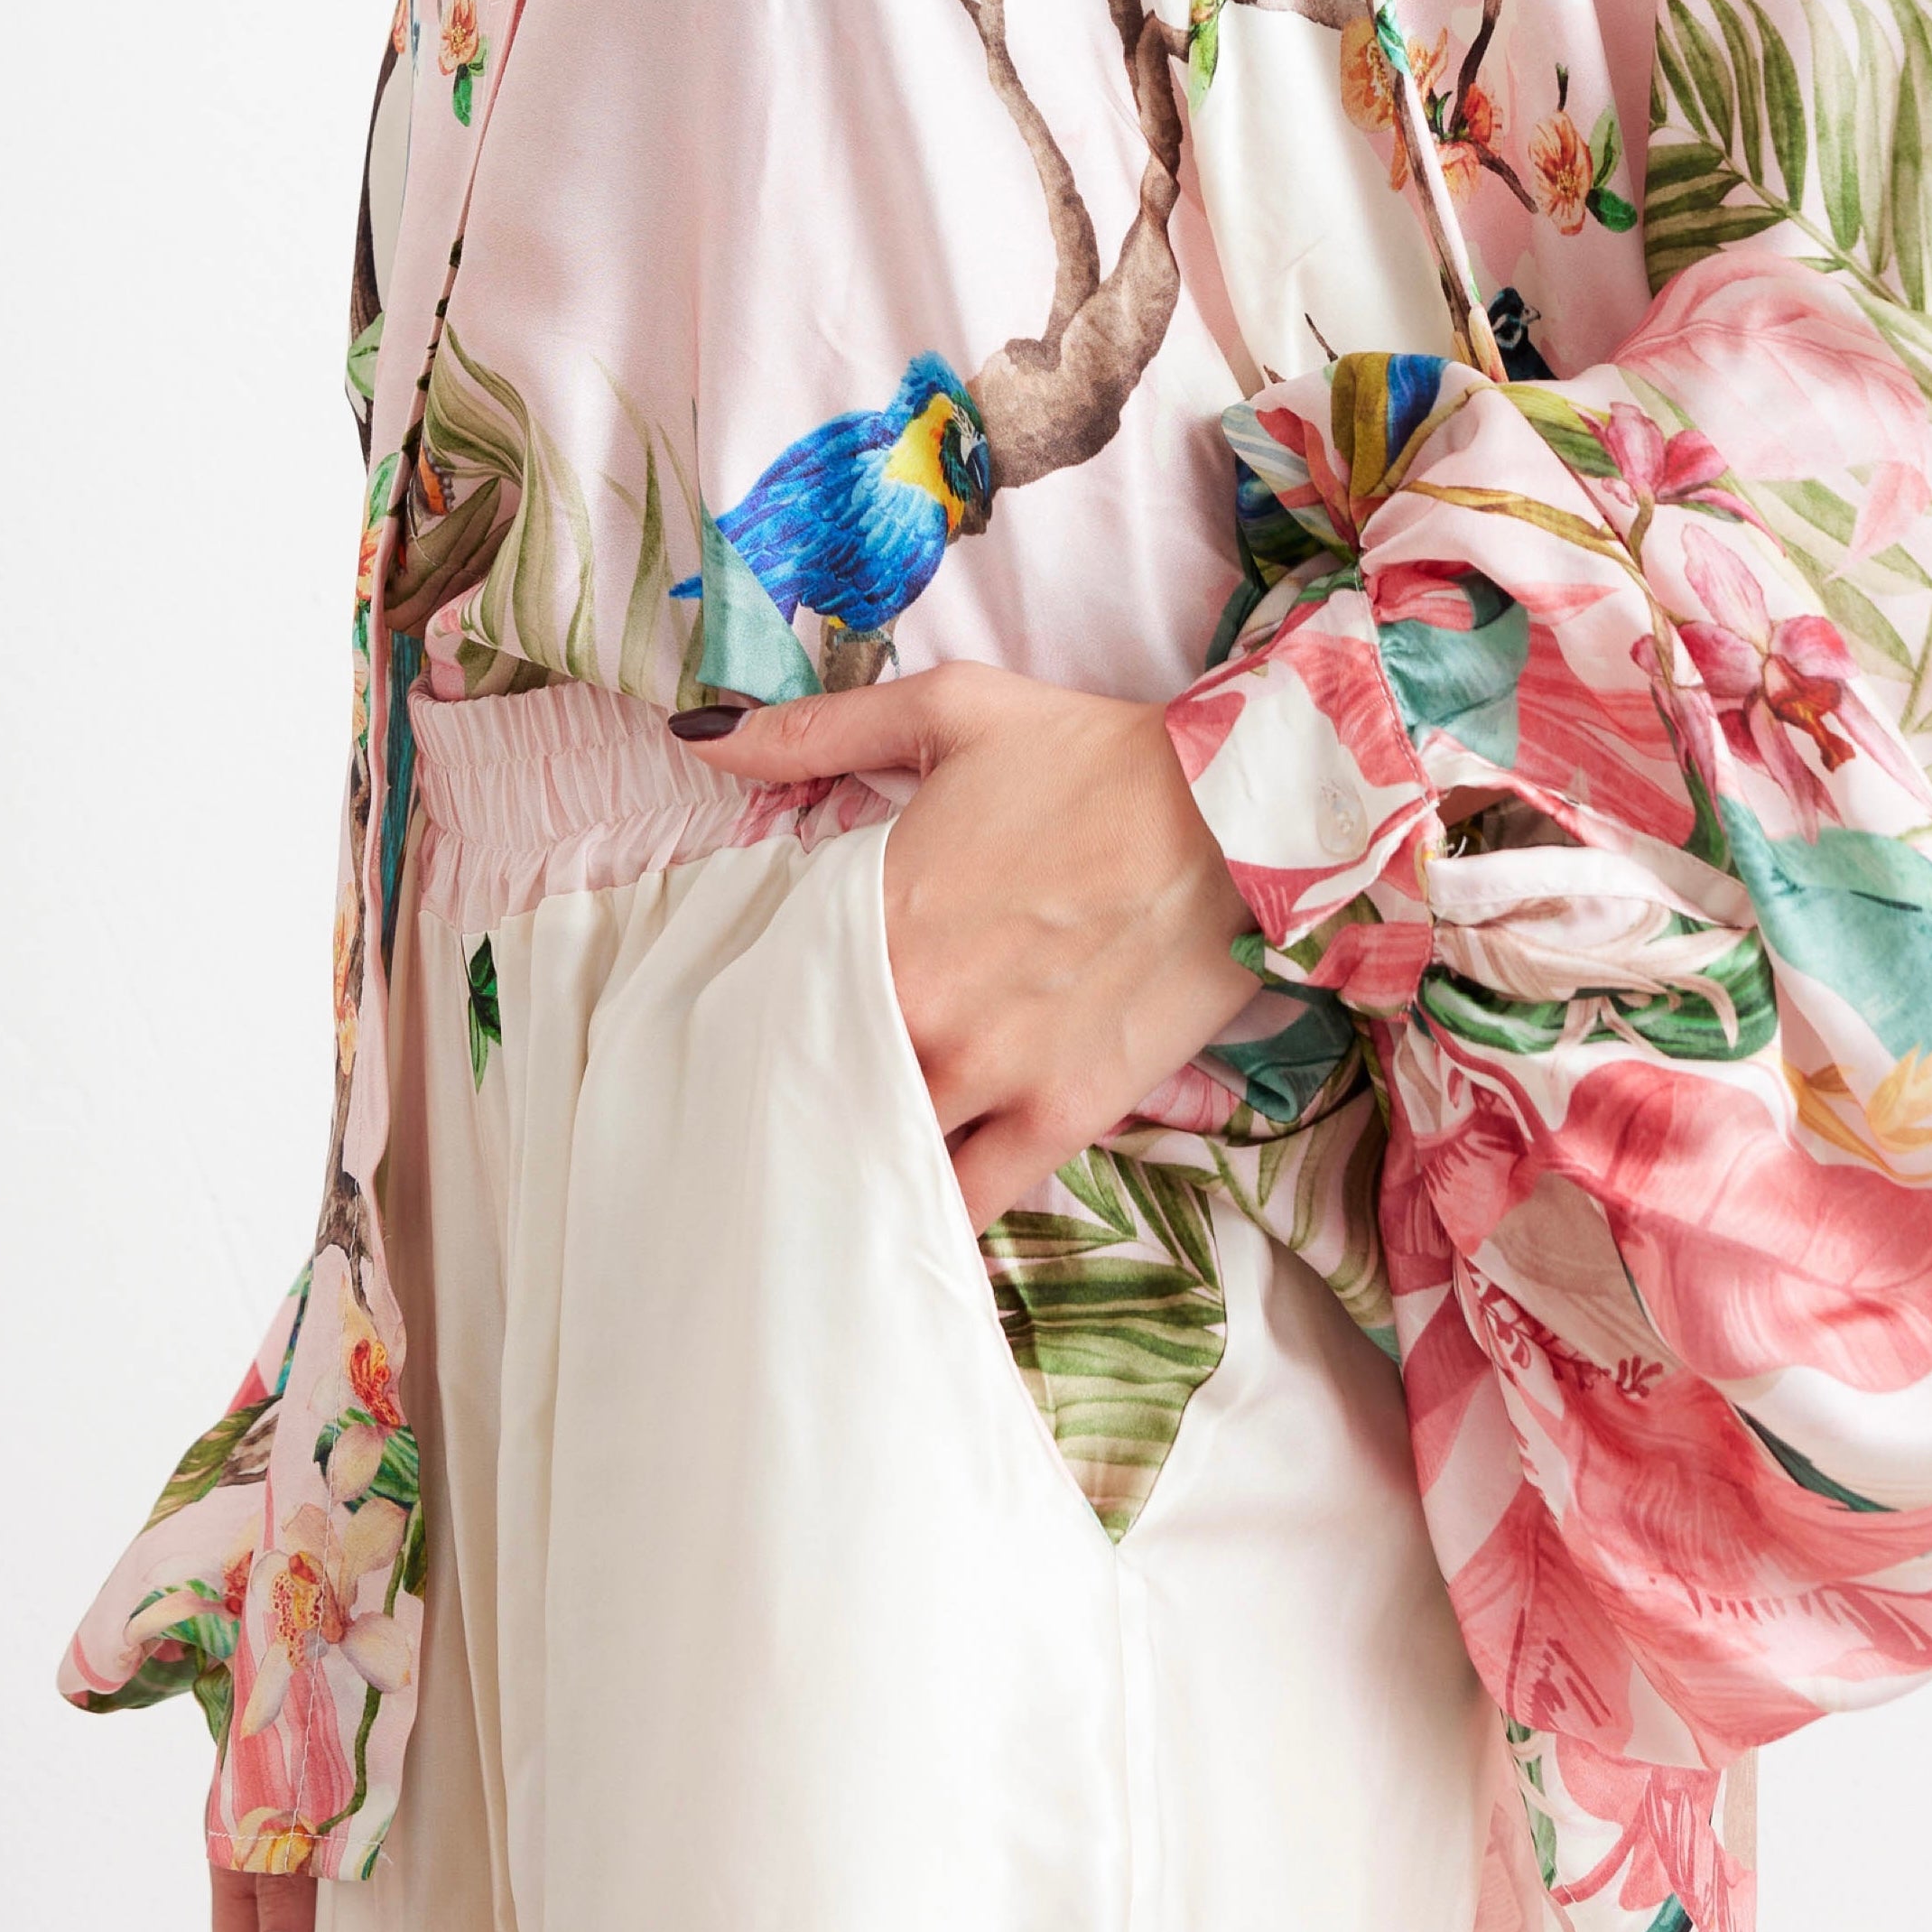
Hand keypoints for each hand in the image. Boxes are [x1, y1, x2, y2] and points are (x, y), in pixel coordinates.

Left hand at [676, 663, 1255, 1227]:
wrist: (1235, 810)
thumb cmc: (1094, 755)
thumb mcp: (952, 709)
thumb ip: (816, 731)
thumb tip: (697, 734)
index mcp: (879, 918)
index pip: (776, 999)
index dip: (762, 1017)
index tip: (755, 1024)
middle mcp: (920, 1012)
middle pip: (820, 1087)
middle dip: (799, 1100)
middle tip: (776, 1114)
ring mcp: (991, 1076)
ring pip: (883, 1152)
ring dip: (857, 1158)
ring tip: (832, 1173)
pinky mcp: (1061, 1119)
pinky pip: (971, 1203)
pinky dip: (933, 1214)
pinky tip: (906, 1222)